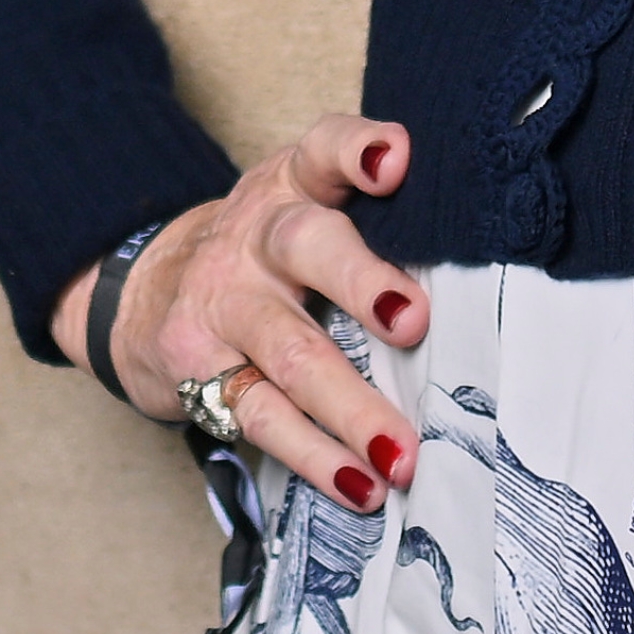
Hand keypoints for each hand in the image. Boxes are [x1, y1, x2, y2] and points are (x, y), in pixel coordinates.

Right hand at [50, 114, 427, 512]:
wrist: (147, 295)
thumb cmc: (262, 257)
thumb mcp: (302, 209)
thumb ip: (376, 218)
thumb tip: (487, 276)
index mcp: (290, 188)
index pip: (323, 149)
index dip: (357, 148)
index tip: (394, 162)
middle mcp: (253, 238)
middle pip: (305, 247)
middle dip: (361, 282)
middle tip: (412, 321)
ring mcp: (221, 305)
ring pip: (290, 352)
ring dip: (351, 407)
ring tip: (402, 453)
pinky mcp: (197, 369)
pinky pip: (263, 416)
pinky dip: (316, 457)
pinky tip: (359, 485)